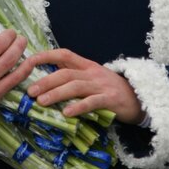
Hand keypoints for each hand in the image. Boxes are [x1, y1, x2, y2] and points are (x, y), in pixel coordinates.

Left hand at [26, 49, 144, 124]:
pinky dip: (78, 107)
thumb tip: (45, 81)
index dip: (46, 56)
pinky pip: (92, 102)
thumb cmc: (110, 90)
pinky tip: (66, 113)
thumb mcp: (92, 78)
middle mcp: (92, 73)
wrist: (140, 99)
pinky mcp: (110, 100)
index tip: (28, 61)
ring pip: (75, 87)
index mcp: (87, 65)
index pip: (64, 55)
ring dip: (56, 94)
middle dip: (46, 81)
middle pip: (66, 73)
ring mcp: (102, 85)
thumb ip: (73, 77)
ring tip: (41, 102)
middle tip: (30, 91)